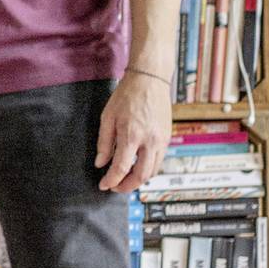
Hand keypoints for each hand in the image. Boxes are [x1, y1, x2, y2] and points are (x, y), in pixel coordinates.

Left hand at [96, 71, 172, 192]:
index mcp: (132, 135)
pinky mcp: (167, 138)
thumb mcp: (108, 117)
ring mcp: (161, 140)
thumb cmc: (126, 96)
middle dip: (127, 186)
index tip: (103, 185)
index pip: (121, 168)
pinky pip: (159, 161)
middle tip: (115, 187)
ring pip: (152, 172)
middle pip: (141, 176)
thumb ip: (104, 143)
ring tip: (125, 179)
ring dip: (139, 180)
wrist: (150, 80)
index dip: (111, 181)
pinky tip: (137, 167)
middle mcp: (150, 141)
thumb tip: (100, 164)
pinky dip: (148, 169)